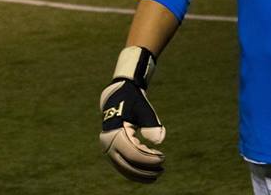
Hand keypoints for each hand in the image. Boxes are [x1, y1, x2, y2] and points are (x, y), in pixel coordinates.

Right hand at [99, 46, 164, 182]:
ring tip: (158, 173)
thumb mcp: (143, 109)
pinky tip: (150, 169)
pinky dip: (136, 170)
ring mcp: (108, 149)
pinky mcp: (111, 151)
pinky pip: (123, 165)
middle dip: (145, 171)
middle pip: (127, 165)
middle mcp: (107, 144)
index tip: (163, 158)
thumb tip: (158, 142)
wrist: (119, 96)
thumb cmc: (133, 102)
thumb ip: (152, 124)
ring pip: (124, 168)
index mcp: (114, 133)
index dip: (149, 160)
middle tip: (162, 170)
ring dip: (141, 174)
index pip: (133, 154)